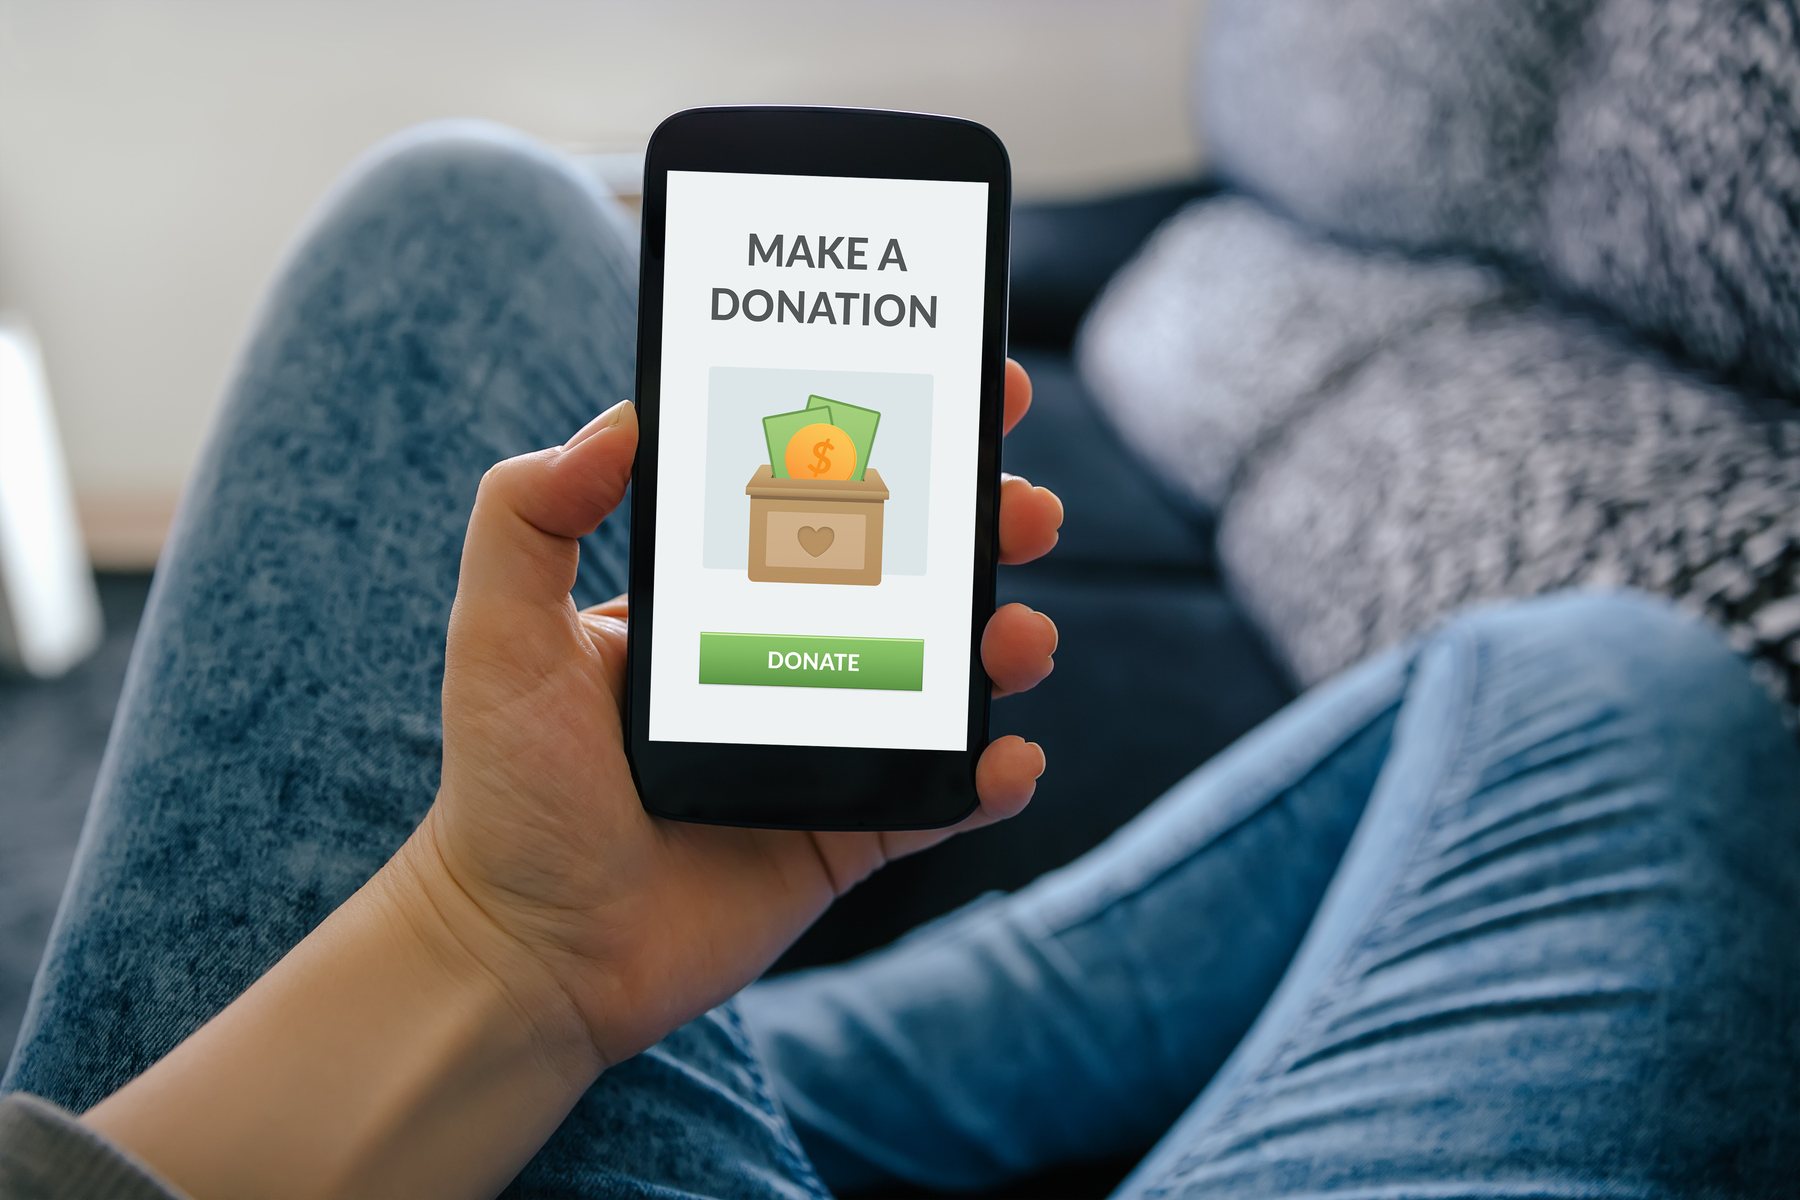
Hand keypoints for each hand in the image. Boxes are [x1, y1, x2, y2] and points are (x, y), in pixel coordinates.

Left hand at [412, 360, 1061, 1067]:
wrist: (526, 951)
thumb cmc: (505, 789)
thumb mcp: (501, 633)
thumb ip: (530, 515)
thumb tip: (618, 419)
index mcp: (720, 599)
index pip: (824, 497)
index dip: (899, 441)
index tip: (962, 385)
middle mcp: (787, 657)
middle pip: (913, 575)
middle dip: (984, 531)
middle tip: (1023, 509)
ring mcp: (827, 746)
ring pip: (945, 680)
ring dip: (1004, 646)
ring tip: (1020, 635)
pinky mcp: (848, 834)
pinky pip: (942, 799)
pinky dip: (991, 779)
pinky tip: (1009, 758)